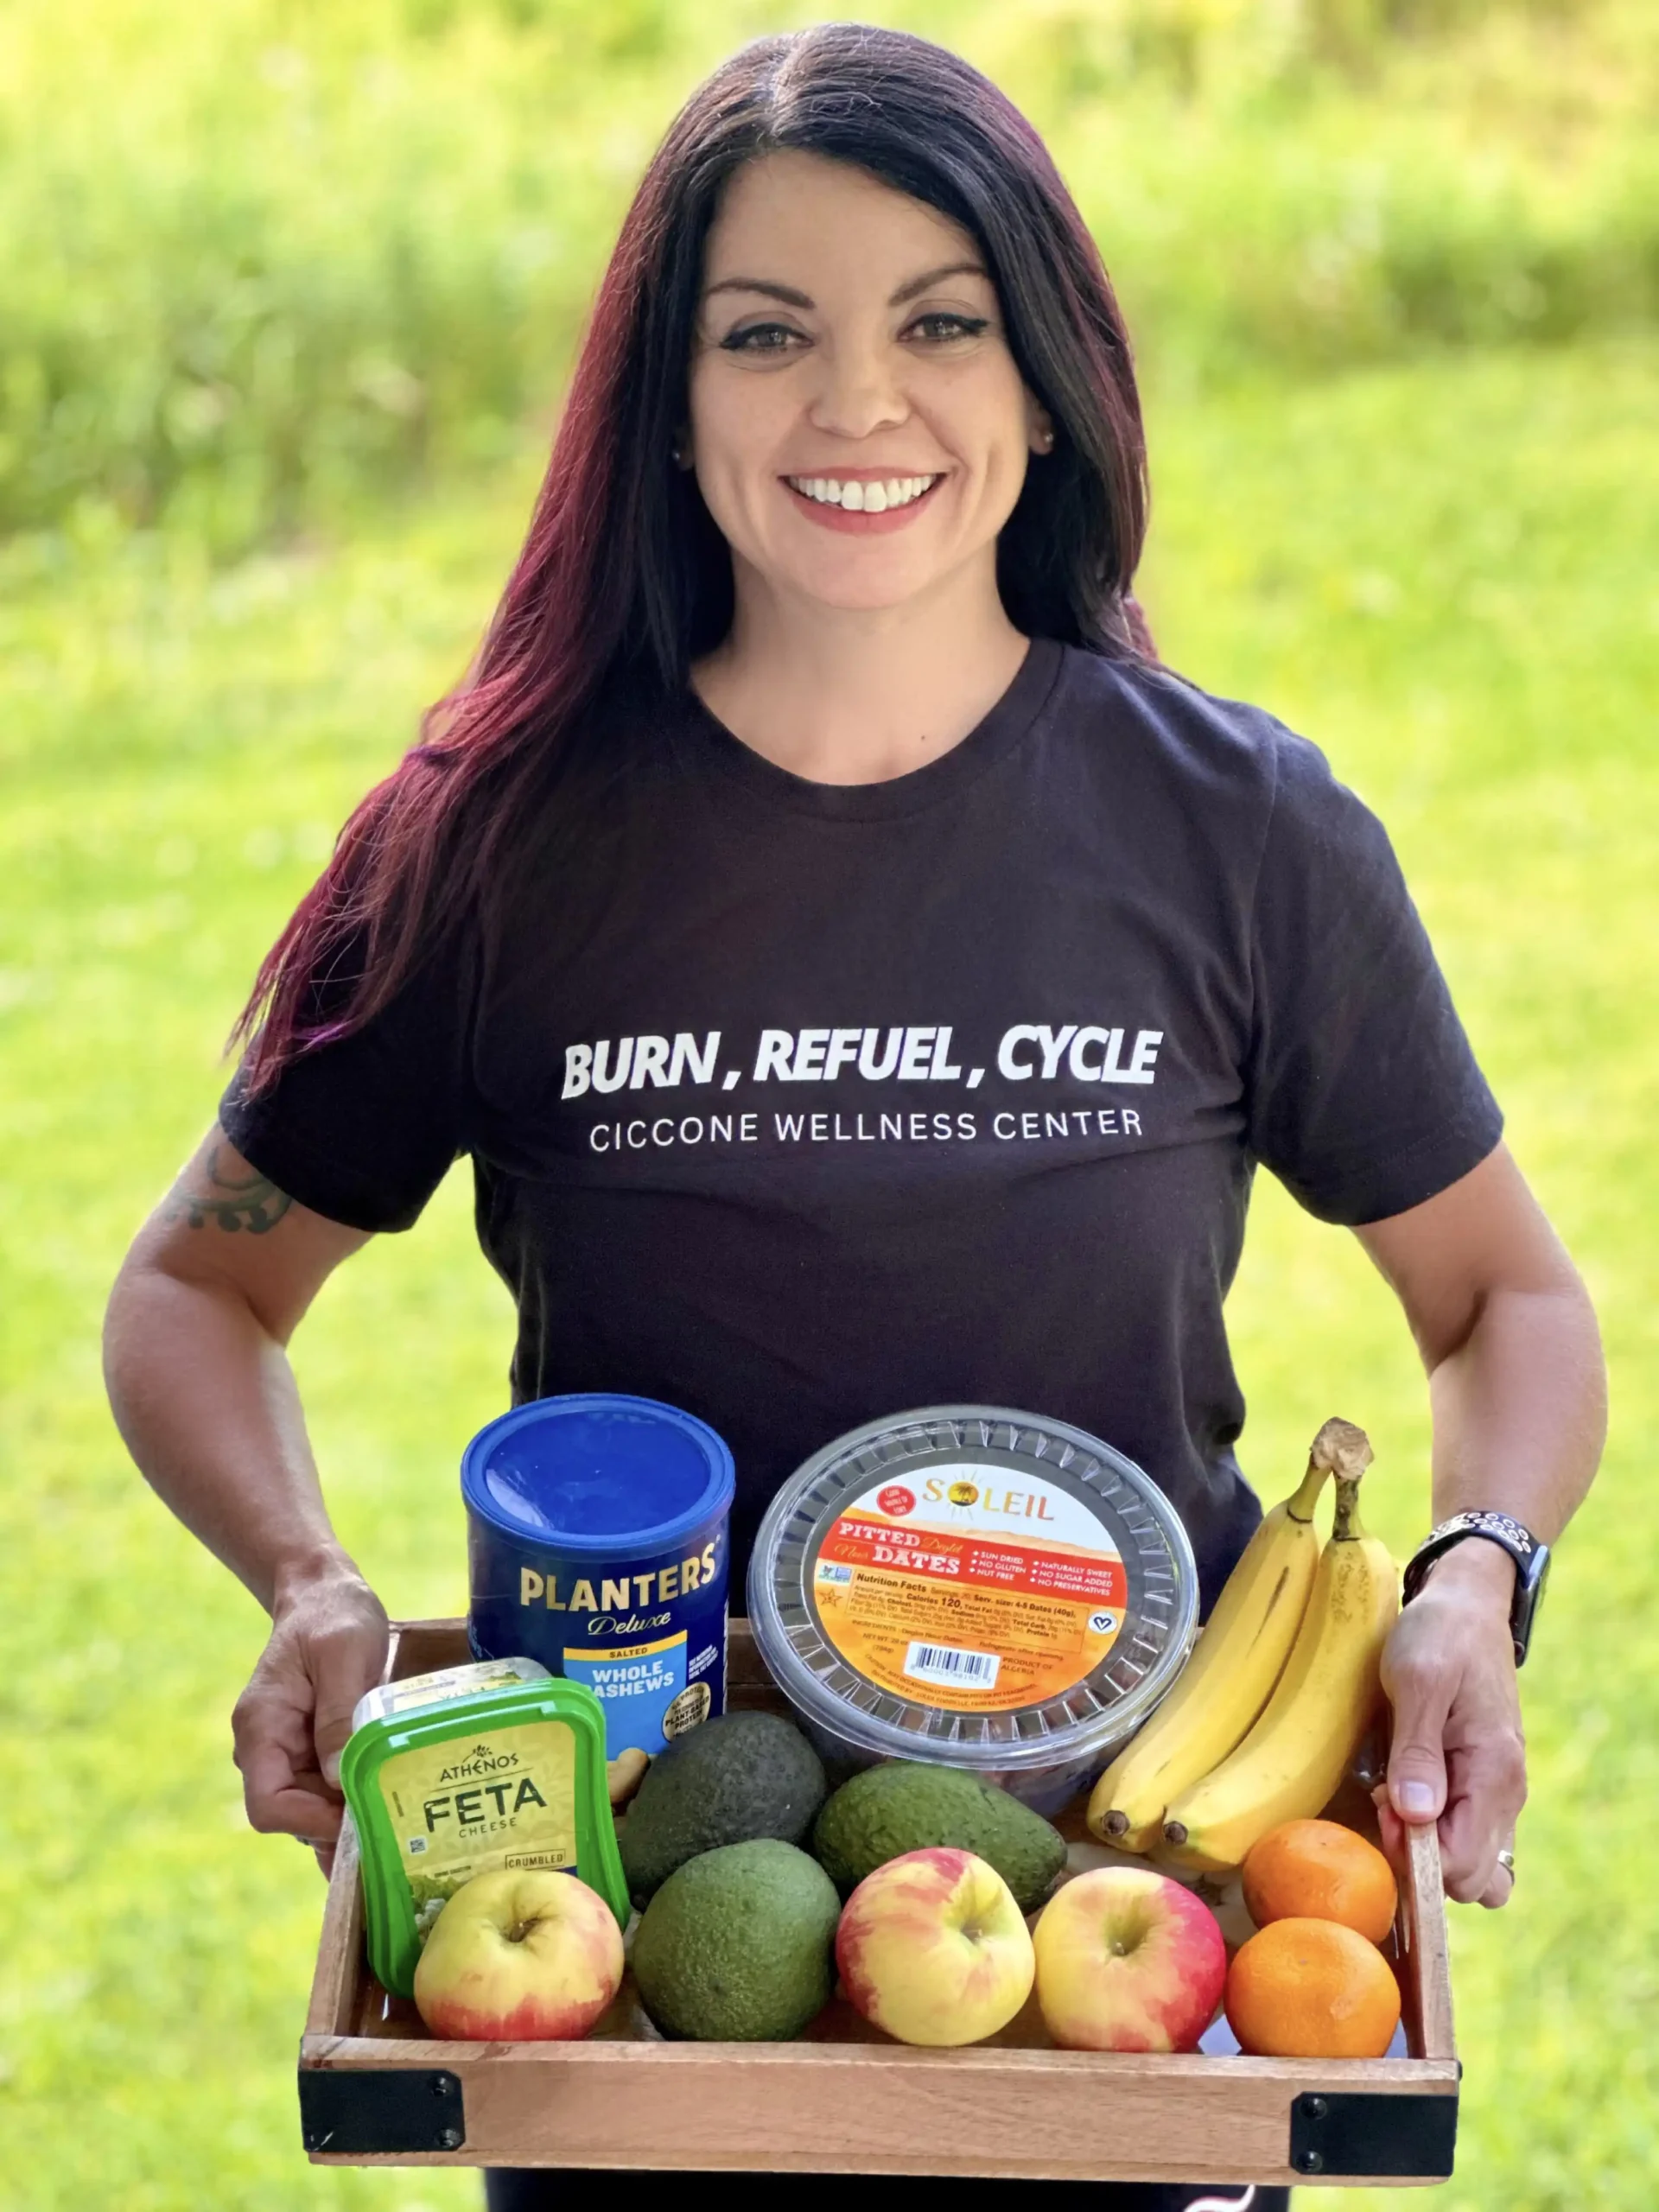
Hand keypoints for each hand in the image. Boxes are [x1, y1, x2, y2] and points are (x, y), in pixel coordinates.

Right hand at [231, 1560, 388, 1876]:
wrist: (325, 1593)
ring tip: (397, 1823)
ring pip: (311, 1809)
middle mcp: (266, 1748)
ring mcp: (287, 1751)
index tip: (360, 1819)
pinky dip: (352, 1801)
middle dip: (336, 1827)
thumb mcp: (343, 1654)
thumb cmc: (334, 1615)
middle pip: (292, 1816)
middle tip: (391, 1832)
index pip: (268, 1806)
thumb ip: (337, 1715)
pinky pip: (326, 1790)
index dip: (310, 1823)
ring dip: (348, 1817)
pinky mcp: (310, 1749)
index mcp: (261, 1727)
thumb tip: (340, 1781)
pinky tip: (388, 1805)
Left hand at [1376, 1539, 1524, 1906]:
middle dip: (1419, 1859)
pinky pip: (1469, 1839)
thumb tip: (1416, 1817)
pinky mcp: (1482, 1784)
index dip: (1413, 1853)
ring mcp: (1497, 1792)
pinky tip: (1407, 1795)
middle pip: (1470, 1880)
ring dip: (1429, 1850)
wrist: (1466, 1604)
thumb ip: (1417, 1750)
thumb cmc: (1438, 1635)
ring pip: (1473, 1867)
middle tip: (1384, 1802)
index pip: (1461, 1867)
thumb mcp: (1418, 1680)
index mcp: (1494, 1775)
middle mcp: (1505, 1795)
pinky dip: (1438, 1835)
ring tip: (1394, 1800)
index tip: (1382, 1807)